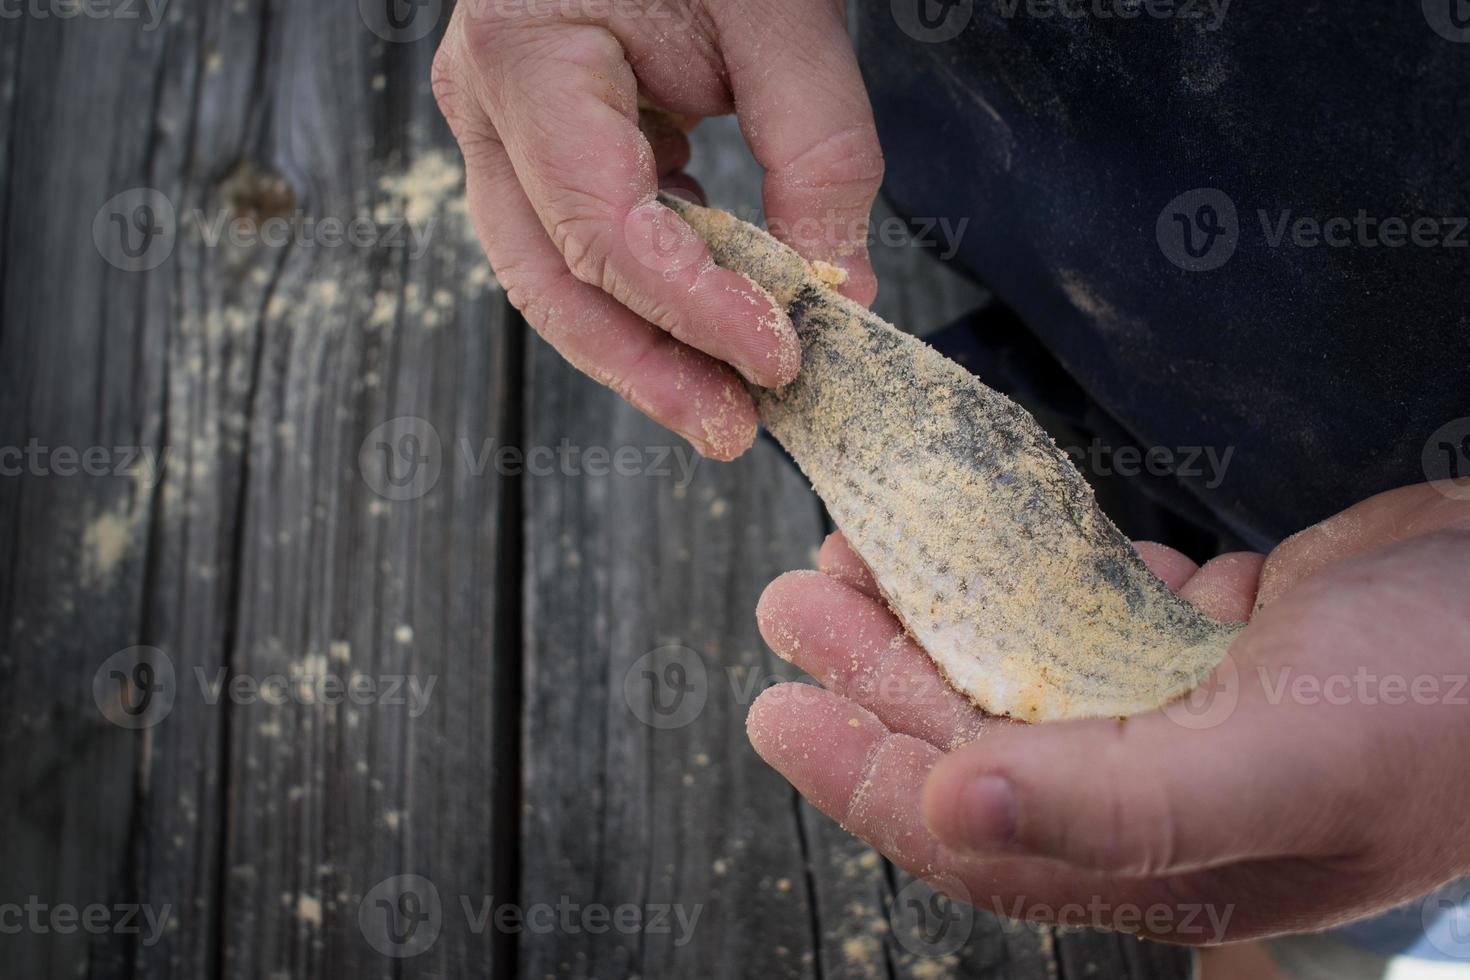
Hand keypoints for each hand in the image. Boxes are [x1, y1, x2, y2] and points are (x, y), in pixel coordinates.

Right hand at [431, 0, 882, 459]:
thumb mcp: (782, 12)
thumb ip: (817, 151)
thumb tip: (835, 289)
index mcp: (528, 55)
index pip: (603, 227)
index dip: (694, 309)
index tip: (780, 355)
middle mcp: (490, 102)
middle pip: (554, 280)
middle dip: (648, 368)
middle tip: (733, 431)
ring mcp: (504, 126)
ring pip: (554, 278)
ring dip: (641, 351)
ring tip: (723, 408)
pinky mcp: (542, 140)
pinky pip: (582, 241)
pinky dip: (647, 291)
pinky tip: (709, 324)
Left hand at [748, 483, 1469, 942]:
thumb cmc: (1450, 704)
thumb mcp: (1277, 764)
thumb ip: (1112, 805)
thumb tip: (943, 811)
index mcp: (1159, 851)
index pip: (966, 830)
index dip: (860, 774)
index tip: (773, 708)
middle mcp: (1160, 788)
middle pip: (973, 734)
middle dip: (874, 670)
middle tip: (793, 598)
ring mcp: (1188, 707)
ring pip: (1021, 663)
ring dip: (936, 610)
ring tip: (859, 549)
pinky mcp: (1219, 636)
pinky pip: (1094, 603)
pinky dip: (1031, 566)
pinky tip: (983, 533)